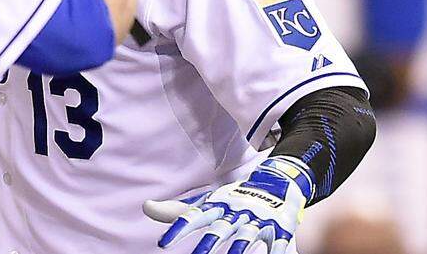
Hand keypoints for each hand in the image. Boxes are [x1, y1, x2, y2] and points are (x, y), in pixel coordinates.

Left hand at [144, 157, 314, 253]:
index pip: (194, 218)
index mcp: (218, 206)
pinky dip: (275, 251)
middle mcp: (236, 212)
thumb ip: (178, 211)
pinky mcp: (280, 228)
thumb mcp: (207, 203)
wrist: (278, 180)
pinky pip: (278, 243)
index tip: (163, 244)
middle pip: (220, 230)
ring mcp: (258, 220)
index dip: (179, 229)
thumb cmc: (234, 198)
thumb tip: (146, 208)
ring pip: (246, 237)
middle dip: (208, 244)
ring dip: (238, 249)